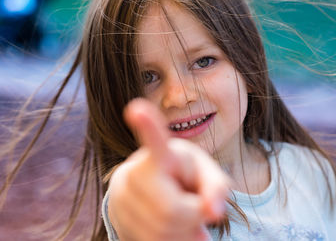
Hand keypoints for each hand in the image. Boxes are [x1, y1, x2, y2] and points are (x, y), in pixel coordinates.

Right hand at [107, 98, 228, 240]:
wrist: (149, 190)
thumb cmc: (184, 177)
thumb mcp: (206, 175)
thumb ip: (217, 188)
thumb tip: (213, 213)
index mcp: (161, 155)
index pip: (156, 142)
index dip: (148, 126)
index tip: (137, 108)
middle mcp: (135, 172)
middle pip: (171, 209)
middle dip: (192, 215)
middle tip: (194, 206)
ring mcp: (122, 197)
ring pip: (161, 231)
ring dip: (183, 231)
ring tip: (182, 214)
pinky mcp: (118, 220)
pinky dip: (172, 240)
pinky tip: (172, 227)